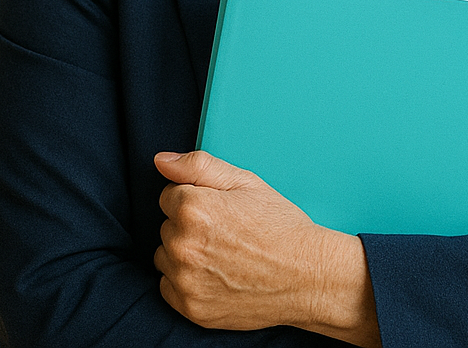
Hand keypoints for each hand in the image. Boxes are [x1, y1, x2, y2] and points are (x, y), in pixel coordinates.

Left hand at [153, 151, 380, 345]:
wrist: (306, 275)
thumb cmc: (279, 225)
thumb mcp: (245, 182)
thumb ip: (198, 166)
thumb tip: (161, 160)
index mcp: (193, 208)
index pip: (169, 195)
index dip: (195, 198)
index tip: (218, 208)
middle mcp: (183, 245)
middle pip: (167, 225)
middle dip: (189, 224)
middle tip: (225, 230)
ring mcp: (185, 280)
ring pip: (165, 256)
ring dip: (183, 252)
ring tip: (221, 252)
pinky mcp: (191, 308)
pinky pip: (168, 286)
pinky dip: (185, 280)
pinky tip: (215, 273)